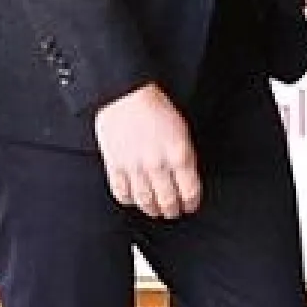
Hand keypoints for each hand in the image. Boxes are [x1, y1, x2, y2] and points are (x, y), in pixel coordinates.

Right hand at [94, 83, 201, 218]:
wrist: (125, 94)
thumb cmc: (154, 106)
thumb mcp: (182, 129)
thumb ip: (185, 156)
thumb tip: (187, 178)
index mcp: (179, 155)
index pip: (190, 192)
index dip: (191, 203)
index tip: (190, 206)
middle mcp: (158, 165)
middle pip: (168, 200)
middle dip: (172, 210)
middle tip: (173, 212)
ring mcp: (135, 167)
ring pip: (145, 201)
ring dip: (152, 209)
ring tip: (155, 210)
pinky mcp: (115, 166)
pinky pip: (122, 193)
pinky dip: (129, 200)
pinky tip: (134, 199)